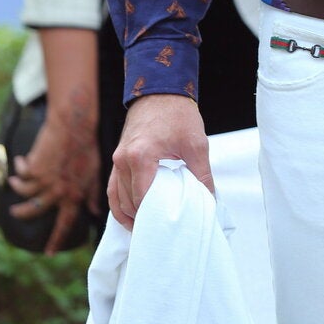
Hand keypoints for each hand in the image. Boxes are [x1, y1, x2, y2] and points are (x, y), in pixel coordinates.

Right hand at [7, 112, 100, 254]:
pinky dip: (20, 167)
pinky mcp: (34, 169)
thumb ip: (94, 194)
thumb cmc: (87, 148)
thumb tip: (97, 212)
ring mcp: (45, 181)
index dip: (57, 239)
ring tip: (14, 183)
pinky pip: (20, 174)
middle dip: (22, 213)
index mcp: (75, 195)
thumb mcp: (95, 173)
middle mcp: (59, 192)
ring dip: (17, 188)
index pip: (66, 223)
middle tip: (15, 212)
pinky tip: (22, 159)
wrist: (75, 126)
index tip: (48, 254)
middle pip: (34, 211)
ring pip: (23, 194)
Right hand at [108, 94, 211, 228]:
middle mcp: (124, 160)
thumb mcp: (197, 144)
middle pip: (129, 202)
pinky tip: (132, 215)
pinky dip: (120, 204)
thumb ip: (202, 174)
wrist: (160, 90)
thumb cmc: (178, 115)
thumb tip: (209, 200)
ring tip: (147, 230)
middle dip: (143, 219)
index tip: (168, 229)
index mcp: (141, 156)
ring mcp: (117, 159)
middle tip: (161, 233)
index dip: (154, 217)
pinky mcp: (118, 158)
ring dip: (130, 215)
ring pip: (117, 198)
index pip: (143, 199)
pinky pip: (114, 188)